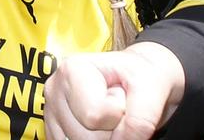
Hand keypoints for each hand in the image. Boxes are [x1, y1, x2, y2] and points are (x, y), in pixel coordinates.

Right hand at [44, 42, 184, 139]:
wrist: (138, 77)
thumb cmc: (141, 76)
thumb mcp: (152, 88)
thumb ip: (140, 119)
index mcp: (71, 70)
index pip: (94, 115)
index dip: (119, 112)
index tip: (122, 94)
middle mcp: (55, 90)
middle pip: (87, 137)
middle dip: (113, 129)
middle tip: (117, 106)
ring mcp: (52, 111)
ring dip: (105, 136)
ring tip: (109, 114)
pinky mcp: (54, 129)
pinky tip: (99, 125)